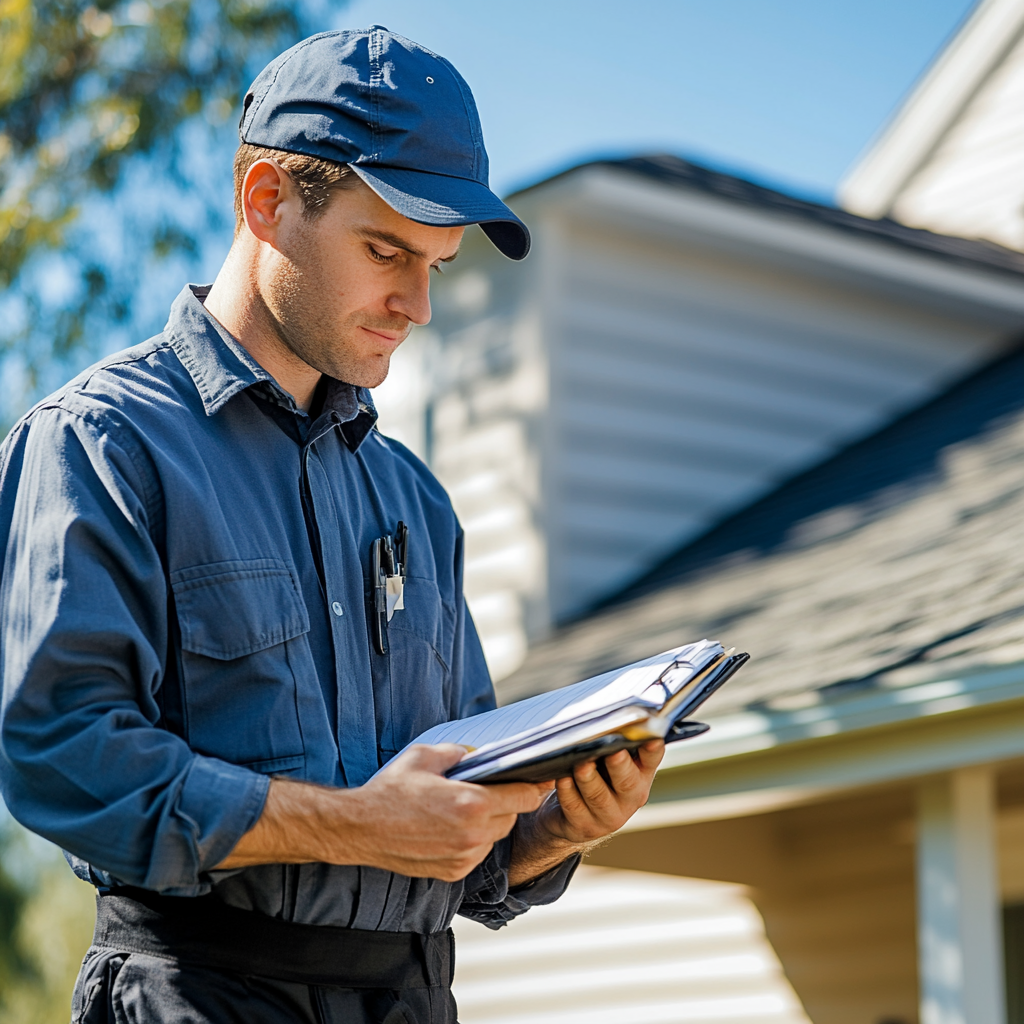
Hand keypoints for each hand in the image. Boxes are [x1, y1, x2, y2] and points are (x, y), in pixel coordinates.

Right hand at [343, 744, 552, 879]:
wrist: (360, 828)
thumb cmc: (392, 789)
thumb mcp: (426, 756)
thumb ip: (460, 754)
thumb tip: (479, 755)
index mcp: (472, 804)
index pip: (525, 797)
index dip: (532, 786)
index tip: (538, 779)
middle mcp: (473, 835)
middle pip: (512, 817)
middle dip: (506, 802)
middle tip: (489, 788)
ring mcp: (463, 857)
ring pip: (495, 837)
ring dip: (489, 822)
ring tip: (463, 807)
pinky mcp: (452, 872)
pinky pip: (477, 852)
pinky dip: (473, 840)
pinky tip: (450, 827)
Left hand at [506, 740, 663, 885]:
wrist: (567, 815)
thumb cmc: (591, 773)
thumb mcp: (604, 759)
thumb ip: (609, 743)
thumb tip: (602, 719)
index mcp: (640, 774)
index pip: (651, 759)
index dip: (652, 750)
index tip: (652, 738)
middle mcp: (629, 797)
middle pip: (628, 782)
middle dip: (620, 766)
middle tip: (614, 752)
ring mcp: (608, 816)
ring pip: (599, 797)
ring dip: (590, 779)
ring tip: (581, 764)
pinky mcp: (584, 827)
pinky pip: (575, 808)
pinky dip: (568, 792)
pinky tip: (562, 780)